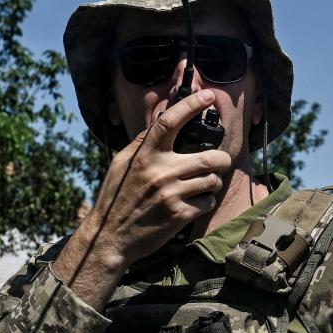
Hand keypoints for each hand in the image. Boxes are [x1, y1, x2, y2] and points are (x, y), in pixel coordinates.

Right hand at [51, 88, 231, 308]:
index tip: (208, 95)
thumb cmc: (117, 197)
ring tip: (200, 187)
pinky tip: (192, 205)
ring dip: (212, 183)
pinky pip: (207, 202)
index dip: (191, 105)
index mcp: (144, 155)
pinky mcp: (179, 215)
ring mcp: (171, 194)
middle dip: (221, 160)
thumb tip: (160, 118)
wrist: (111, 237)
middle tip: (219, 163)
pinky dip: (204, 202)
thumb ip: (142, 141)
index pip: (169, 121)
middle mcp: (160, 171)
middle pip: (210, 157)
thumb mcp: (122, 164)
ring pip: (213, 180)